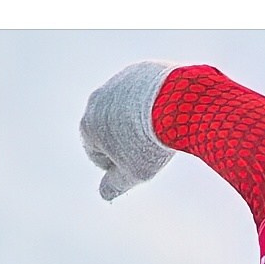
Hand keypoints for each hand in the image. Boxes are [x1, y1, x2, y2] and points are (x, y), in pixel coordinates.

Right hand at [80, 61, 175, 200]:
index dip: (116, 164)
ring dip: (139, 119)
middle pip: (109, 127)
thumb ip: (115, 185)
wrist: (176, 103)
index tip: (136, 164)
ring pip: (127, 107)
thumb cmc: (151, 143)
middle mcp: (97, 99)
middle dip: (126, 139)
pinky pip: (146, 91)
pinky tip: (170, 111)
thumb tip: (105, 194)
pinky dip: (154, 101)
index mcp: (88, 125)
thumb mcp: (132, 173)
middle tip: (150, 148)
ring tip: (161, 129)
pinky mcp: (141, 70)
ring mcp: (119, 82)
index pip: (95, 152)